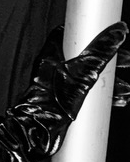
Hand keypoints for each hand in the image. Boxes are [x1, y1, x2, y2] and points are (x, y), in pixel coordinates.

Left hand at [0, 21, 128, 161]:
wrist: (40, 131)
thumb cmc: (54, 101)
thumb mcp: (83, 71)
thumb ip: (100, 51)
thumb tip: (119, 31)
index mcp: (52, 55)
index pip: (69, 34)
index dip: (91, 33)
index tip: (111, 34)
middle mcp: (54, 68)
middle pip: (86, 56)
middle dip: (110, 61)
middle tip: (128, 63)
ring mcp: (59, 85)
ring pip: (90, 76)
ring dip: (112, 82)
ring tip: (127, 89)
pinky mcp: (65, 101)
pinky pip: (88, 93)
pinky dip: (104, 95)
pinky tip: (121, 100)